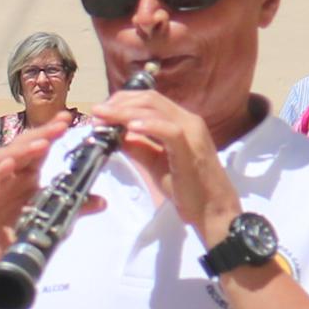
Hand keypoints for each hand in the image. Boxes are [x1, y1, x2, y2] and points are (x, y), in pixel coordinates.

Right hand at [0, 119, 92, 257]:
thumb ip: (76, 207)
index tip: (67, 119)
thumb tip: (102, 200)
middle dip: (40, 134)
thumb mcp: (57, 220)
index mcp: (26, 176)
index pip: (38, 147)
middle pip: (21, 147)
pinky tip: (9, 165)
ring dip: (21, 150)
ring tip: (41, 144)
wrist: (6, 264)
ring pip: (3, 159)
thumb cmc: (27, 236)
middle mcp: (9, 177)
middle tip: (59, 126)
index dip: (50, 132)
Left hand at [89, 85, 239, 245]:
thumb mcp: (154, 163)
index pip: (150, 100)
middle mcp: (189, 121)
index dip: (122, 101)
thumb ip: (137, 147)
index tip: (100, 111)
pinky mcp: (191, 150)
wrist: (212, 209)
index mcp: (181, 122)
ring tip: (103, 117)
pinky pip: (170, 131)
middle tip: (96, 112)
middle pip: (150, 99)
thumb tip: (114, 135)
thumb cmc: (186, 187)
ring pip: (156, 111)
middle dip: (119, 103)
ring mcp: (192, 133)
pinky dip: (149, 126)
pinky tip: (129, 127)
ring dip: (125, 112)